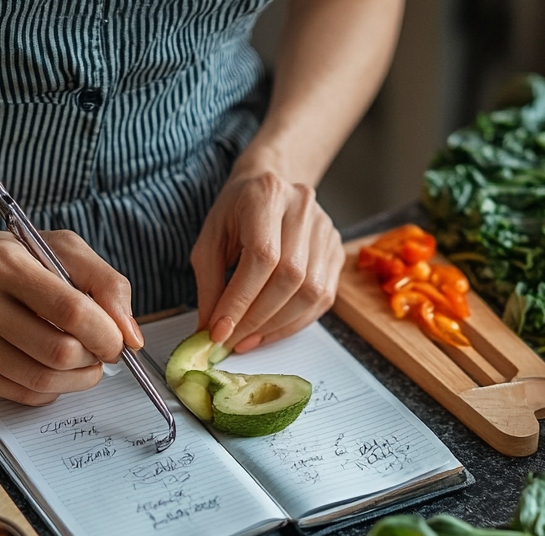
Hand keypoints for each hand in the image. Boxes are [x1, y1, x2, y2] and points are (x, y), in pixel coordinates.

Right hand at [0, 228, 142, 404]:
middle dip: (94, 359)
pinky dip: (49, 388)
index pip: (71, 311)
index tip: (118, 340)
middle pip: (58, 353)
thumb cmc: (2, 258)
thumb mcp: (56, 248)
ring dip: (77, 379)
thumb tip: (132, 337)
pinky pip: (19, 394)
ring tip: (82, 361)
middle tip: (100, 350)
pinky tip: (48, 367)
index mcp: (0, 262)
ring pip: (41, 381)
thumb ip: (105, 284)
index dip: (107, 334)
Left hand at [191, 169, 343, 351]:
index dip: (241, 300)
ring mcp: (326, 229)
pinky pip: (323, 298)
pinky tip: (271, 330)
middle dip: (258, 318)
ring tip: (249, 339)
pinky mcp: (336, 250)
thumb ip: (209, 283)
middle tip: (233, 340)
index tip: (220, 330)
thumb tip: (211, 329)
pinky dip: (295, 322)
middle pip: (290, 277)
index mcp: (267, 195)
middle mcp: (303, 208)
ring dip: (277, 325)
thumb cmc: (236, 211)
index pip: (262, 257)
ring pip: (311, 292)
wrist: (269, 186)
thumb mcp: (210, 239)